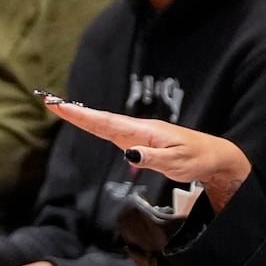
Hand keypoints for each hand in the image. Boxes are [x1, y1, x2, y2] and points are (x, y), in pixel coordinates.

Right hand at [44, 99, 251, 206]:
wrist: (214, 156)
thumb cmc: (197, 158)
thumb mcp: (177, 162)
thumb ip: (152, 157)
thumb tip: (127, 152)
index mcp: (144, 131)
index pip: (107, 123)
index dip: (82, 116)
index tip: (60, 106)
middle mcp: (138, 129)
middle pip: (100, 120)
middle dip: (75, 112)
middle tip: (50, 102)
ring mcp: (139, 134)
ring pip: (105, 124)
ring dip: (83, 117)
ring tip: (61, 109)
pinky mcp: (141, 141)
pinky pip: (114, 131)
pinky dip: (97, 125)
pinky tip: (88, 123)